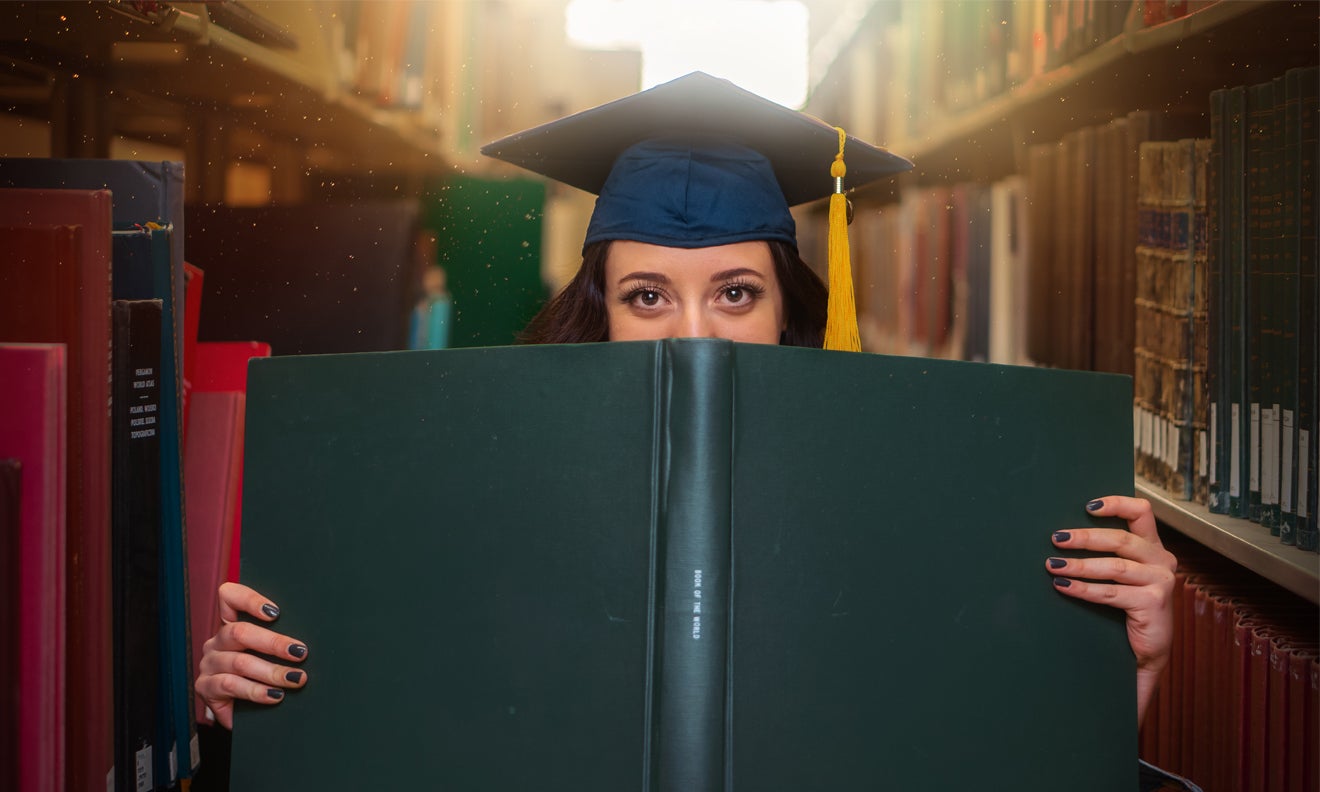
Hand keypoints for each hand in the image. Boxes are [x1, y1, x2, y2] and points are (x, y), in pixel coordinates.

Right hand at [195, 582, 308, 728]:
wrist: (240, 714)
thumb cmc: (259, 677)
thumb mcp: (267, 656)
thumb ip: (279, 643)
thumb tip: (307, 642)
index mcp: (230, 626)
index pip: (229, 597)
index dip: (249, 599)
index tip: (276, 611)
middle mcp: (216, 642)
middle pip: (240, 632)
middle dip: (275, 643)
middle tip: (301, 653)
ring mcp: (209, 664)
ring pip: (240, 662)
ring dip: (272, 671)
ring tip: (296, 678)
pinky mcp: (205, 688)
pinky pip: (231, 686)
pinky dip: (256, 691)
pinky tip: (275, 696)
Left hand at [1045, 496, 1175, 725]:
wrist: (1147, 651)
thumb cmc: (1127, 610)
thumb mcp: (1123, 577)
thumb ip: (1107, 554)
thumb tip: (1063, 536)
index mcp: (1153, 548)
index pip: (1141, 513)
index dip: (1116, 503)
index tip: (1087, 506)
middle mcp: (1162, 560)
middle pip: (1120, 539)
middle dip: (1084, 538)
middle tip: (1056, 539)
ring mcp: (1161, 581)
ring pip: (1114, 566)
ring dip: (1079, 565)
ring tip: (1052, 565)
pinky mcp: (1154, 602)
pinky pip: (1111, 592)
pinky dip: (1084, 589)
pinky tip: (1064, 586)